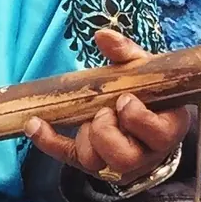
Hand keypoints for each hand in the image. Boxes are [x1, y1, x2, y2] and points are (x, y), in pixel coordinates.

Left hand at [24, 30, 189, 187]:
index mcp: (166, 130)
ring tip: (88, 119)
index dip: (137, 117)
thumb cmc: (148, 92)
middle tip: (104, 111)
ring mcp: (118, 165)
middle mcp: (145, 154)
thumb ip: (127, 53)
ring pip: (98, 163)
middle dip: (107, 130)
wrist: (147, 114)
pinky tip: (34, 124)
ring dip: (85, 138)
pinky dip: (47, 141)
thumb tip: (103, 36)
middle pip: (124, 157)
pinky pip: (68, 158)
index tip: (125, 98)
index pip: (158, 133)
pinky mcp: (93, 164)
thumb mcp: (144, 70)